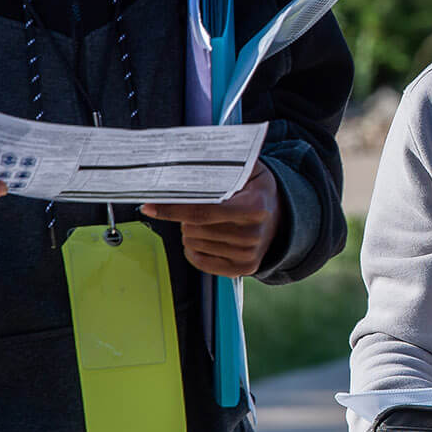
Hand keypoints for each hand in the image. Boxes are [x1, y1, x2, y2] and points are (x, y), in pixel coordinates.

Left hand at [141, 166, 280, 276]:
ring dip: (191, 230)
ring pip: (193, 243)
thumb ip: (222, 165)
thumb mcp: (250, 170)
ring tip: (210, 220)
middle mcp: (252, 233)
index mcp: (254, 207)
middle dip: (185, 215)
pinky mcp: (242, 269)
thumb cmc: (258, 191)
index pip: (203, 211)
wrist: (281, 217)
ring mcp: (247, 254)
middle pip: (193, 228)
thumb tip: (186, 161)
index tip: (150, 206)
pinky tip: (208, 236)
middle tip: (200, 205)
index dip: (173, 209)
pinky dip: (196, 247)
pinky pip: (199, 260)